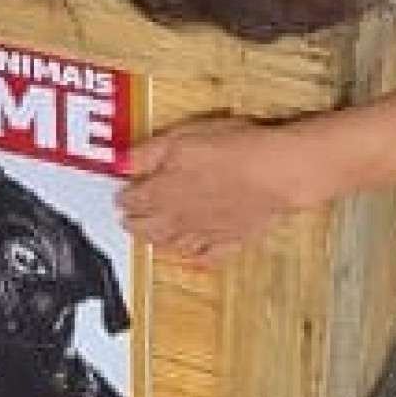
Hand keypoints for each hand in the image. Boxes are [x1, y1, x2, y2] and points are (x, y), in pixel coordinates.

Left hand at [121, 117, 333, 261]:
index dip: (123, 198)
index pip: (132, 200)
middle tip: (127, 220)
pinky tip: (193, 257)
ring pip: (172, 244)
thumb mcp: (180, 137)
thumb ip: (146, 153)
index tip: (120, 196)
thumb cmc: (231, 148)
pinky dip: (196, 259)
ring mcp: (204, 233)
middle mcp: (178, 218)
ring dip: (157, 242)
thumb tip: (120, 163)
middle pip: (147, 227)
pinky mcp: (231, 240)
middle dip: (133, 223)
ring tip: (151, 238)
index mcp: (161, 192)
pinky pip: (208, 257)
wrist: (276, 171)